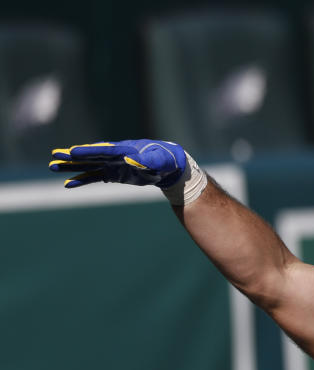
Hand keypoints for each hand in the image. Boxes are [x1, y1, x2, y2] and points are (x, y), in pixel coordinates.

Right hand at [49, 140, 186, 188]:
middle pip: (90, 156)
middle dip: (73, 156)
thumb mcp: (159, 161)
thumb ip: (148, 161)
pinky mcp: (113, 173)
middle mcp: (114, 156)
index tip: (72, 151)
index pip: (103, 151)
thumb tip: (134, 161)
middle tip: (54, 155)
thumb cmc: (164, 160)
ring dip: (72, 167)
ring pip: (88, 165)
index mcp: (123, 150)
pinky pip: (94, 176)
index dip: (88, 151)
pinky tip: (68, 183)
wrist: (168, 166)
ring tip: (53, 166)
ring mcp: (112, 164)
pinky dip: (82, 179)